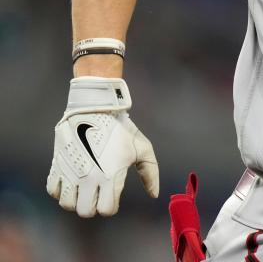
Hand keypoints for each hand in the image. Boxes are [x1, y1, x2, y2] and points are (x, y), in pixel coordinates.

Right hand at [47, 77, 158, 216]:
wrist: (95, 108)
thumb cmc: (122, 129)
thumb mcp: (142, 148)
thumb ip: (150, 173)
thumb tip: (153, 194)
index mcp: (110, 176)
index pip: (107, 210)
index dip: (111, 206)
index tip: (113, 196)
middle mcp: (89, 178)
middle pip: (85, 211)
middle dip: (93, 206)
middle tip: (98, 194)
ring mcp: (71, 172)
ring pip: (67, 204)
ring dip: (76, 200)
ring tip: (84, 189)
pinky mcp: (57, 165)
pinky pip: (52, 191)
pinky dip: (60, 190)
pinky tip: (71, 181)